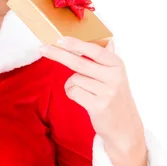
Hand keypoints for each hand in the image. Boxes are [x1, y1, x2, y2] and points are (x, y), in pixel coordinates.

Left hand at [40, 37, 147, 165]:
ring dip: (71, 84)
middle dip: (58, 54)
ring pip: (74, 79)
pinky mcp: (97, 106)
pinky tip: (83, 98)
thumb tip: (109, 41)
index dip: (76, 44)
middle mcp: (113, 77)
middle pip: (79, 62)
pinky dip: (72, 93)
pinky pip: (73, 92)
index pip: (95, 50)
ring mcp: (106, 92)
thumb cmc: (116, 97)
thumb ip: (109, 59)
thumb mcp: (117, 76)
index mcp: (117, 65)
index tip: (60, 39)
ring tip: (84, 91)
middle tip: (42, 49)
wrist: (125, 126)